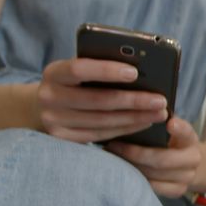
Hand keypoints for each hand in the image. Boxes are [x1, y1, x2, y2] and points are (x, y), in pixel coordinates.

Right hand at [37, 58, 167, 143]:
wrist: (46, 105)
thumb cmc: (75, 81)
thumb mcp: (80, 69)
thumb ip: (101, 66)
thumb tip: (141, 71)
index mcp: (54, 72)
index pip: (79, 69)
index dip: (107, 70)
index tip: (135, 72)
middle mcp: (49, 97)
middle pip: (97, 100)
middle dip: (133, 100)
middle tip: (160, 100)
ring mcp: (54, 121)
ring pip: (102, 121)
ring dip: (135, 118)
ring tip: (159, 113)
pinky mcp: (63, 139)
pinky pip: (100, 135)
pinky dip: (125, 129)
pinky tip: (143, 123)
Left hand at [106, 118, 201, 197]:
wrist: (187, 165)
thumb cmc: (171, 142)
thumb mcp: (171, 131)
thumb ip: (159, 122)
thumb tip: (135, 111)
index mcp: (190, 140)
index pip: (187, 132)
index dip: (179, 129)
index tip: (169, 124)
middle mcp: (193, 159)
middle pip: (162, 159)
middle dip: (134, 153)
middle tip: (113, 145)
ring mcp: (187, 178)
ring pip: (154, 175)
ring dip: (130, 166)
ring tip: (112, 157)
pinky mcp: (178, 191)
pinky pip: (153, 187)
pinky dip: (136, 179)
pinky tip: (123, 171)